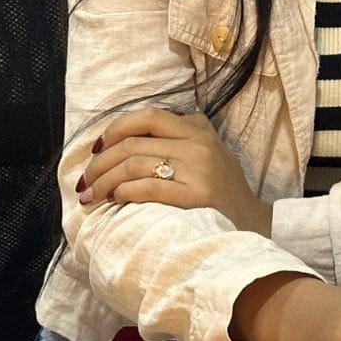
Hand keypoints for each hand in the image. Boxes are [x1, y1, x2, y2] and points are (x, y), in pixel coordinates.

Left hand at [77, 108, 271, 236]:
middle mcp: (197, 146)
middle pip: (133, 144)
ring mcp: (199, 171)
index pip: (148, 116)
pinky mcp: (198, 197)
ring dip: (104, 181)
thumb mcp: (214, 151)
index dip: (115, 128)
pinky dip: (124, 191)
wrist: (255, 224)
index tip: (97, 148)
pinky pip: (149, 187)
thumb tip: (156, 120)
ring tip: (91, 197)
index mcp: (197, 132)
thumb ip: (190, 131)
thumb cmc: (227, 191)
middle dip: (100, 163)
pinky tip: (114, 200)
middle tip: (85, 181)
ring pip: (135, 164)